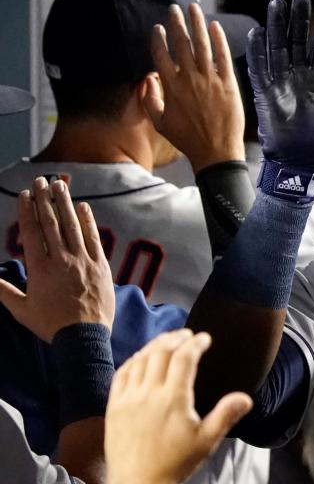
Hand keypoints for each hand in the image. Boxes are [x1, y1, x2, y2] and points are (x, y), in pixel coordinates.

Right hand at [0, 178, 113, 341]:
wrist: (83, 337)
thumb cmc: (50, 325)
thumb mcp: (21, 309)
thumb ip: (4, 291)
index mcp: (40, 269)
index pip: (32, 233)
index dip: (28, 211)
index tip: (25, 195)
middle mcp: (61, 260)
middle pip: (51, 223)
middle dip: (45, 200)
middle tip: (41, 180)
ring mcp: (82, 261)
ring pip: (72, 226)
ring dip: (65, 204)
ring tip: (60, 186)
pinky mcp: (101, 266)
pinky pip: (93, 239)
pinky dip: (88, 221)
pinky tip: (83, 207)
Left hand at [106, 330, 252, 483]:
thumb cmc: (174, 464)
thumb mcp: (206, 441)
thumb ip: (225, 415)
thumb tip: (245, 398)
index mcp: (173, 399)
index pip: (184, 357)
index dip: (196, 343)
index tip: (204, 338)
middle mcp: (149, 394)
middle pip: (161, 351)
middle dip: (176, 338)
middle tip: (187, 335)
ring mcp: (128, 399)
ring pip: (141, 359)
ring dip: (155, 345)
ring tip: (167, 342)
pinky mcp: (113, 407)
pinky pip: (122, 374)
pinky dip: (134, 360)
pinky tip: (142, 358)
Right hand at [148, 3, 245, 171]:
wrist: (215, 151)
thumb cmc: (187, 139)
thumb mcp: (160, 122)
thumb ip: (149, 100)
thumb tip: (147, 79)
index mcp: (171, 87)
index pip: (161, 55)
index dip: (158, 38)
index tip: (158, 27)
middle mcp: (189, 78)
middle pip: (181, 43)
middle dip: (177, 23)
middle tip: (174, 8)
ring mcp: (210, 79)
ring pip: (202, 44)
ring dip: (196, 23)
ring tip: (193, 8)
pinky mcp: (228, 83)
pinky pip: (222, 56)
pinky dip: (218, 39)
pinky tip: (214, 26)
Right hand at [247, 0, 313, 172]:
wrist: (302, 167)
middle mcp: (298, 77)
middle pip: (297, 40)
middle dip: (298, 16)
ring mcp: (280, 84)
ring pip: (278, 47)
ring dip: (277, 25)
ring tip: (278, 0)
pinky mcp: (265, 95)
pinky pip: (259, 69)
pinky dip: (258, 51)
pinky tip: (257, 32)